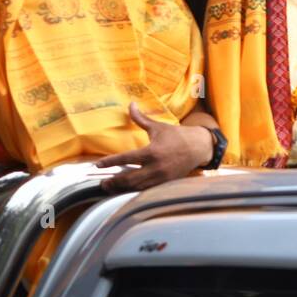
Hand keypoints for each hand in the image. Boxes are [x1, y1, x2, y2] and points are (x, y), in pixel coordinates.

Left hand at [94, 103, 213, 192]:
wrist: (198, 148)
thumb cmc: (177, 136)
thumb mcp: (158, 127)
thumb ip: (141, 119)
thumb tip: (130, 105)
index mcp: (152, 152)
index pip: (126, 158)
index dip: (110, 162)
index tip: (98, 165)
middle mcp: (155, 167)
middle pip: (129, 178)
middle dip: (114, 182)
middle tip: (102, 183)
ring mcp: (161, 178)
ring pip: (137, 187)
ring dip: (122, 189)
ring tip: (111, 188)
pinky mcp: (165, 184)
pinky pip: (146, 190)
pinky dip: (134, 191)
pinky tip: (126, 191)